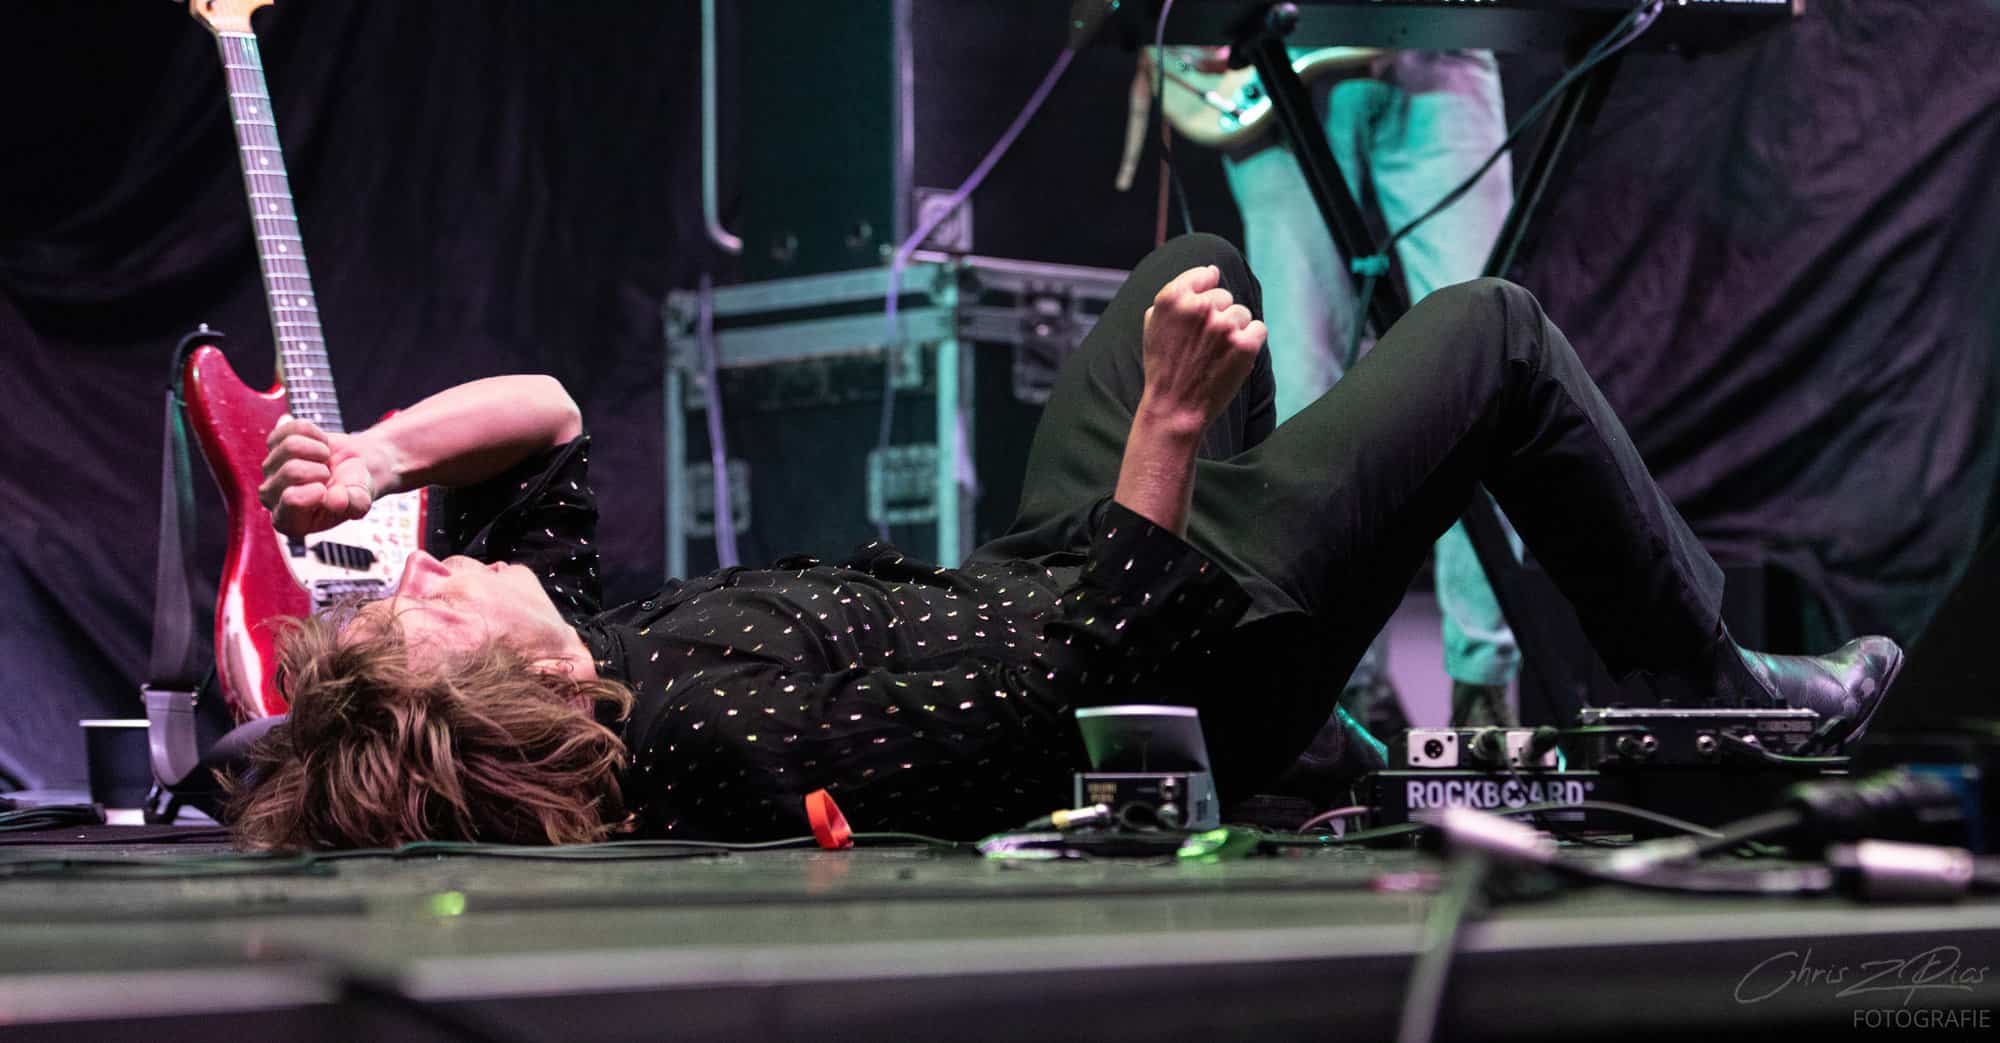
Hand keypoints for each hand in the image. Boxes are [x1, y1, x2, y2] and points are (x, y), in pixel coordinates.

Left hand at [259, 415, 378, 536]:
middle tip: (329, 476)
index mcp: (290, 521)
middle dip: (321, 469)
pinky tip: (319, 446)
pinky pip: (293, 428)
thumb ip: (353, 506)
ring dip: (319, 450)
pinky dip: (315, 433)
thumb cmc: (352, 490)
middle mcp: (271, 498)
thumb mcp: (360, 502)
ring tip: (325, 461)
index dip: (317, 491)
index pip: (291, 500)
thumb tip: (336, 500)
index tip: (329, 491)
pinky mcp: (273, 444)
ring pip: (291, 446)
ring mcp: (269, 469)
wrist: (353, 469)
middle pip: (292, 470)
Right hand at [1138, 264, 1267, 435]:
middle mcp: (1199, 307)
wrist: (1174, 409)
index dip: (1205, 295)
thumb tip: (1210, 271)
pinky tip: (1232, 359)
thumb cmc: (1164, 366)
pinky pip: (1259, 329)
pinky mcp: (1245, 344)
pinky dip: (1250, 343)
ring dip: (1235, 330)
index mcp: (1173, 298)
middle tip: (1203, 345)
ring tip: (1216, 354)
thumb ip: (1177, 293)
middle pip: (1225, 296)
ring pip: (1243, 313)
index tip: (1200, 316)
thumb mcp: (1154, 324)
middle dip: (1218, 316)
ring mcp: (1223, 325)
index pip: (1205, 275)